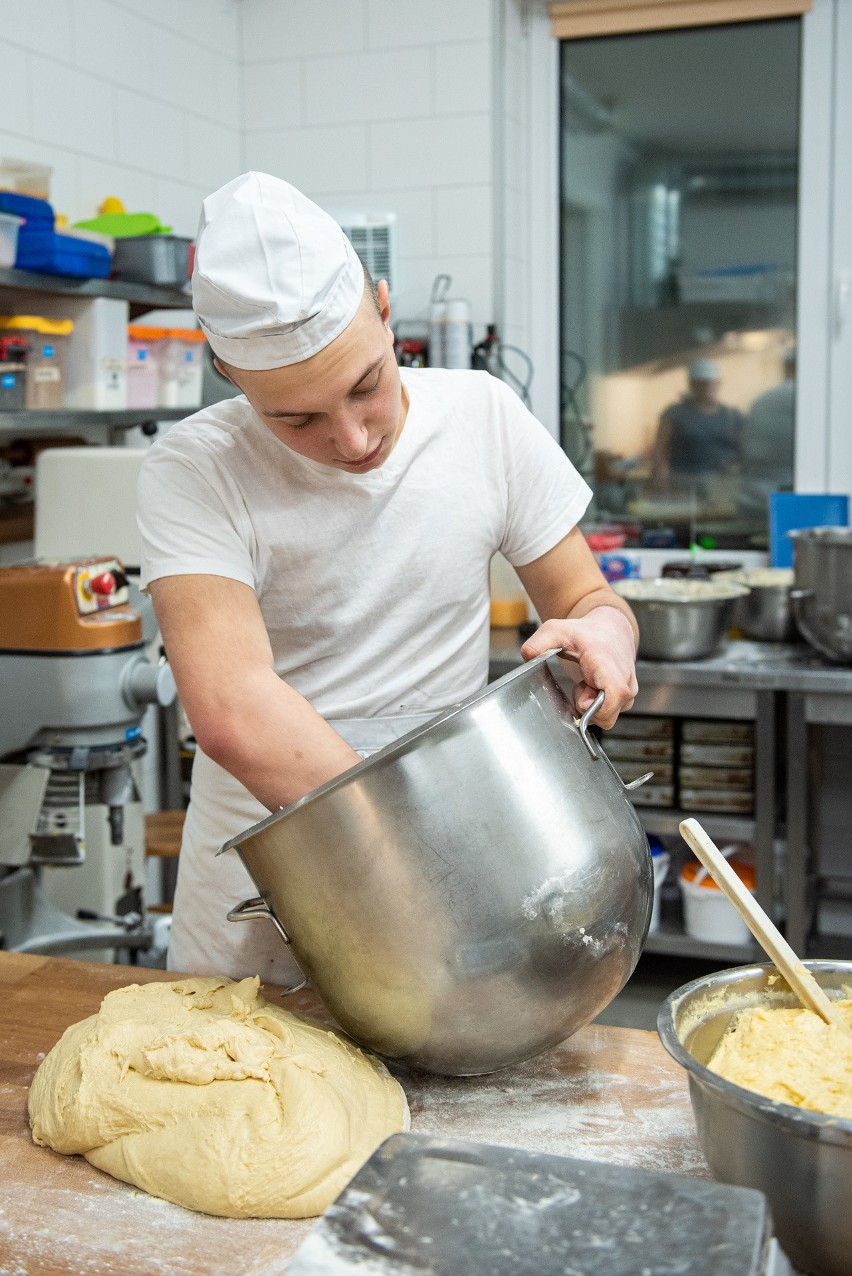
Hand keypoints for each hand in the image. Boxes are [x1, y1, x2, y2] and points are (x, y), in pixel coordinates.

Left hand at [520, 606, 637, 727]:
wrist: (611, 629)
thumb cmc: (587, 633)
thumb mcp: (556, 630)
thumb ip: (538, 642)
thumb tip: (527, 656)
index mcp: (607, 664)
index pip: (615, 695)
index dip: (596, 707)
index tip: (581, 696)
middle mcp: (624, 679)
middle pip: (607, 715)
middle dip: (586, 707)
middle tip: (580, 685)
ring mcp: (629, 690)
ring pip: (608, 717)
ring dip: (592, 705)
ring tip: (587, 682)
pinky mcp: (628, 698)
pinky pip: (610, 714)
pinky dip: (598, 705)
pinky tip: (593, 687)